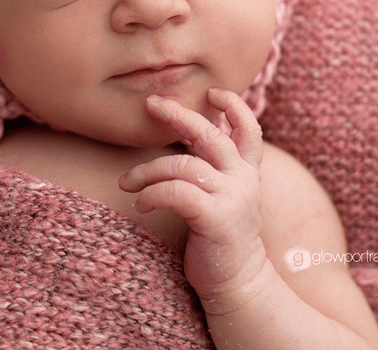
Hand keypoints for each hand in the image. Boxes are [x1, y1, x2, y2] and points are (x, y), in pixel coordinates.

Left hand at [119, 89, 268, 306]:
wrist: (238, 285)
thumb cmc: (221, 238)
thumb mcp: (226, 196)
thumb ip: (216, 168)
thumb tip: (193, 134)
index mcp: (248, 172)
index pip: (249, 128)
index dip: (234, 105)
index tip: (212, 92)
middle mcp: (244, 179)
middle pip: (209, 134)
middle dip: (177, 115)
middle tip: (151, 103)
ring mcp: (232, 197)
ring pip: (181, 164)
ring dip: (147, 170)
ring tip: (128, 182)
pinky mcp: (216, 218)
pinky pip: (174, 192)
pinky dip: (151, 193)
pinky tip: (141, 203)